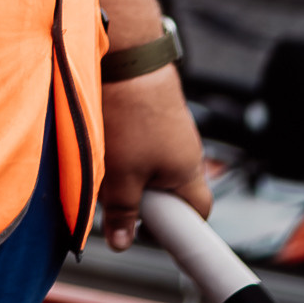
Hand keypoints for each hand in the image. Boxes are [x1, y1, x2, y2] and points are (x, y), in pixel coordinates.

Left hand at [97, 64, 211, 251]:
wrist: (127, 57)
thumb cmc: (129, 116)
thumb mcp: (121, 175)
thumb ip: (123, 212)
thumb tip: (121, 244)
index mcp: (189, 171)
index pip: (199, 212)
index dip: (179, 228)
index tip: (152, 232)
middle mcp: (186, 150)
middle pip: (168, 188)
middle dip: (141, 196)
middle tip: (114, 193)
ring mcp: (172, 128)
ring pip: (150, 163)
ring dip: (127, 168)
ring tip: (104, 157)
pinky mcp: (154, 109)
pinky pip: (141, 139)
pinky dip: (123, 143)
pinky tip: (104, 133)